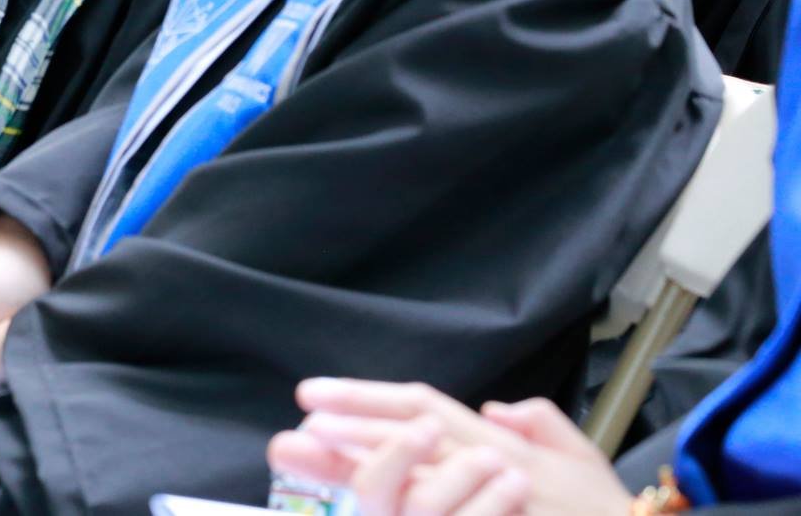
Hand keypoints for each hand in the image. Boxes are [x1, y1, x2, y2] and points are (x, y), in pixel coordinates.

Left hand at [266, 380, 629, 515]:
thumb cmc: (608, 511)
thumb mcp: (581, 459)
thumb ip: (539, 425)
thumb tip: (497, 408)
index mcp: (502, 446)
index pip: (422, 411)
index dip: (365, 401)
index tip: (312, 397)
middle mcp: (491, 467)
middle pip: (407, 438)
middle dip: (346, 429)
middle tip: (293, 425)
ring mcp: (489, 503)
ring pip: (414, 478)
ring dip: (360, 462)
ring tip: (311, 448)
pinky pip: (443, 514)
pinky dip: (400, 506)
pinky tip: (365, 508)